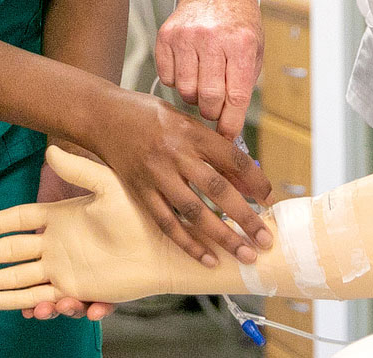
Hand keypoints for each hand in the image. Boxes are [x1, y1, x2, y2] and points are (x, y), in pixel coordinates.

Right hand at [0, 146, 207, 310]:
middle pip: (11, 254)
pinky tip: (30, 310)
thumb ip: (80, 170)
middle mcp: (58, 245)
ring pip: (22, 282)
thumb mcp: (108, 186)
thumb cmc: (140, 214)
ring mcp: (66, 270)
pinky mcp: (79, 291)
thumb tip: (50, 148)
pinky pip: (49, 301)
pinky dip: (35, 307)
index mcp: (60, 216)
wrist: (164, 249)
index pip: (19, 220)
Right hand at [78, 87, 271, 268]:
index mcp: (191, 131)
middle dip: (246, 217)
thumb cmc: (150, 116)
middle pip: (218, 189)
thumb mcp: (186, 121)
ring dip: (222, 236)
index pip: (232, 158)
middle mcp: (175, 153)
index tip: (270, 200)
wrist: (102, 115)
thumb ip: (215, 149)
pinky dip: (188, 243)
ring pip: (194, 211)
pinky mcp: (139, 191)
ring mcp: (156, 174)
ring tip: (244, 254)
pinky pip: (166, 222)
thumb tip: (248, 181)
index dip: (255, 181)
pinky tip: (207, 258)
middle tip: (265, 240)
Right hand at [155, 0, 262, 138]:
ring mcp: (187, 36)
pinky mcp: (167, 35)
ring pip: (186, 91)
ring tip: (201, 84)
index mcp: (241, 44)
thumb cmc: (238, 24)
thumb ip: (243, 85)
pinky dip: (177, 81)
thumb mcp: (254, 51)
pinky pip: (167, 77)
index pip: (235, 97)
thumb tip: (231, 124)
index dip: (230, 124)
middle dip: (212, 112)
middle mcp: (213, 39)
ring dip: (194, 96)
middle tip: (214, 108)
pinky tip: (187, 69)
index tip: (226, 137)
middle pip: (208, 98)